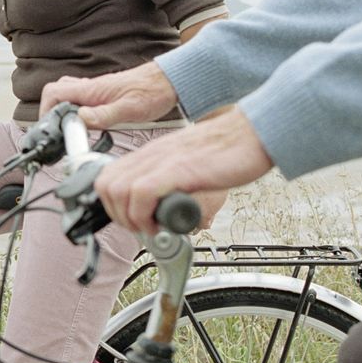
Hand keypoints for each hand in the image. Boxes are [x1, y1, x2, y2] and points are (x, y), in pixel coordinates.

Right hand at [40, 61, 178, 129]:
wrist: (171, 81)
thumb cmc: (154, 91)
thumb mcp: (130, 109)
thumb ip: (104, 115)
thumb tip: (80, 119)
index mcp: (92, 90)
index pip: (54, 92)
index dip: (46, 110)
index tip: (52, 129)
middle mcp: (91, 88)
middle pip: (56, 93)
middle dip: (51, 112)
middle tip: (60, 132)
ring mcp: (97, 91)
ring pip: (68, 96)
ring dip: (64, 112)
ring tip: (73, 131)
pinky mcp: (105, 95)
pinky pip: (82, 100)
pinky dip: (78, 112)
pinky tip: (90, 125)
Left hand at [92, 107, 273, 231]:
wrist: (255, 134)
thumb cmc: (230, 152)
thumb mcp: (189, 165)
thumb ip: (172, 183)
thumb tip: (166, 210)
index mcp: (153, 153)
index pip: (109, 177)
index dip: (113, 205)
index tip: (132, 221)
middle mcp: (152, 154)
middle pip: (106, 185)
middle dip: (117, 215)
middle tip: (142, 228)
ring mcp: (163, 159)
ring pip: (118, 190)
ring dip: (130, 219)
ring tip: (152, 228)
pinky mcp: (179, 168)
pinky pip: (142, 193)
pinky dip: (144, 216)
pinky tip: (163, 224)